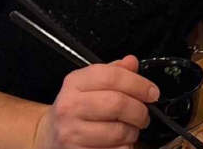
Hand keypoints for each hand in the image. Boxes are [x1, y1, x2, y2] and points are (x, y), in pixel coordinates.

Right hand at [35, 57, 158, 148]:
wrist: (49, 134)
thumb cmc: (76, 106)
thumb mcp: (89, 83)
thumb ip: (113, 72)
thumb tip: (132, 62)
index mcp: (74, 82)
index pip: (111, 76)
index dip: (138, 84)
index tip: (153, 93)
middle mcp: (69, 105)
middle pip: (117, 104)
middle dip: (139, 111)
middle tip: (144, 116)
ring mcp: (70, 132)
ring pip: (117, 132)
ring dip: (133, 132)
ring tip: (132, 130)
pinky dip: (123, 148)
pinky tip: (121, 143)